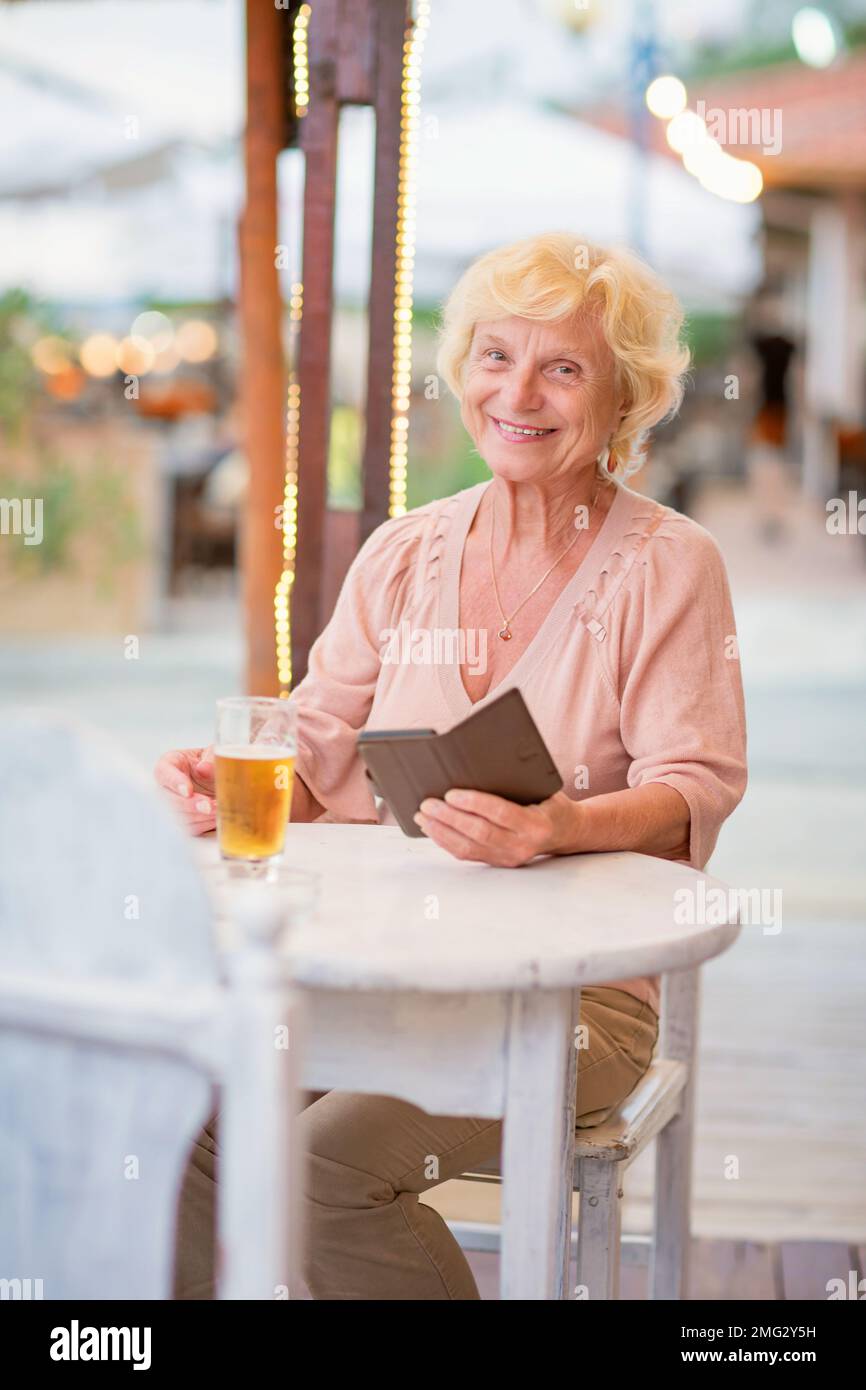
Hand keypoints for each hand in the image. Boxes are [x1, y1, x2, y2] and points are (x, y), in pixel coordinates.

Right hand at [154, 746, 216, 835]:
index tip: (188, 791)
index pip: (164, 773)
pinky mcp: (183, 820)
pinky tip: (217, 816)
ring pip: (179, 817)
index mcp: (170, 763)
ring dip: (200, 816)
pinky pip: (190, 827)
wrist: (219, 778)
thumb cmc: (212, 763)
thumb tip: (203, 768)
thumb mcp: (214, 754)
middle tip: (209, 805)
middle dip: (190, 805)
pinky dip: (205, 824)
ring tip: (219, 808)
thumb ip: (211, 759)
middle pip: (168, 800)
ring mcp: (172, 805)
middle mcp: (166, 786)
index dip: (175, 783)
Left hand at [414, 788, 578, 867]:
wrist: (567, 831)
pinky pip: (466, 854)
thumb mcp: (542, 786)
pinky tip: (432, 828)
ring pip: (468, 847)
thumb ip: (515, 781)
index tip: (451, 793)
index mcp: (537, 824)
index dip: (474, 803)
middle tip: (427, 803)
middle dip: (449, 817)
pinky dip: (445, 841)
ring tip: (423, 815)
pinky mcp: (498, 863)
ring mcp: (510, 858)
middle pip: (479, 832)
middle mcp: (523, 845)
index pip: (501, 813)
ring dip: (441, 831)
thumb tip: (472, 766)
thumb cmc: (550, 802)